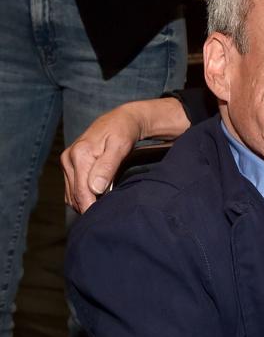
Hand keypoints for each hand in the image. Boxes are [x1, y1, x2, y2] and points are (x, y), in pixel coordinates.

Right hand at [62, 98, 187, 211]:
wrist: (120, 120)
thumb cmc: (123, 132)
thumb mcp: (120, 146)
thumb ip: (107, 167)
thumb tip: (95, 189)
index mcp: (80, 154)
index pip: (82, 190)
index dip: (91, 206)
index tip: (102, 217)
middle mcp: (69, 158)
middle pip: (75, 194)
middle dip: (89, 206)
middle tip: (107, 214)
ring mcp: (68, 162)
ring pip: (72, 194)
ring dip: (86, 202)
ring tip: (104, 205)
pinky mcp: (70, 165)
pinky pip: (72, 189)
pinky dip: (83, 196)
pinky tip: (98, 197)